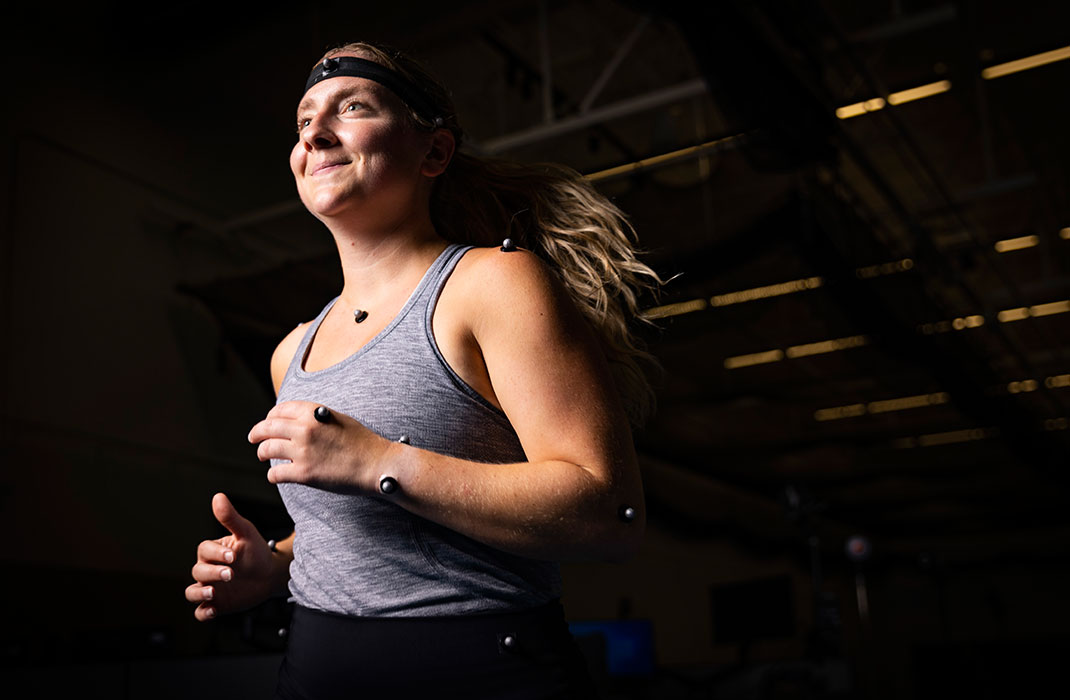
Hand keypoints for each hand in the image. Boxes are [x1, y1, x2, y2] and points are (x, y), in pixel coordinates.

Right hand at [185, 493, 280, 621]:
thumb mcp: (246, 533)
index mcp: (212, 552)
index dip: (216, 554)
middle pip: (198, 571)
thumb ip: (230, 518)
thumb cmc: (256, 551)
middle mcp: (207, 569)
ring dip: (199, 593)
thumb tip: (218, 496)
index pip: (204, 551)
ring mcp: (210, 587)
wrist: (270, 575)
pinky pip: (201, 612)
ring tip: (214, 593)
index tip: (233, 556)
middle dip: (212, 573)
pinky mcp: (217, 604)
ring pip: (192, 592)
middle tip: (231, 574)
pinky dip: (203, 612)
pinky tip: (213, 610)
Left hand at [248, 400, 388, 489]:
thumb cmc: (362, 442)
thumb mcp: (338, 418)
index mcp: (313, 412)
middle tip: (254, 438)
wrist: (377, 463)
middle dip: (257, 433)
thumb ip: (316, 417)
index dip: (270, 416)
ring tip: (262, 456)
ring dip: (262, 453)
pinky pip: (276, 473)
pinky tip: (275, 476)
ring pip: (267, 449)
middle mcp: (304, 428)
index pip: (280, 410)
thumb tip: (297, 422)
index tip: (268, 422)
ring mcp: (302, 451)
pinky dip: (272, 475)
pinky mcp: (304, 473)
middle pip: (268, 427)